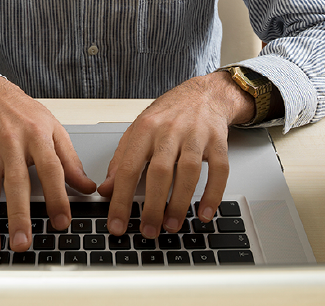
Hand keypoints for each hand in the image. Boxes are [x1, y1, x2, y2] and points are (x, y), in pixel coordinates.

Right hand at [0, 76, 95, 255]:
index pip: (50, 169)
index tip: (62, 221)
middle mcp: (10, 143)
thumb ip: (70, 161)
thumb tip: (87, 188)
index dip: (57, 196)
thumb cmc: (22, 113)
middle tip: (22, 243)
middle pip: (15, 183)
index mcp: (36, 135)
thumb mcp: (53, 129)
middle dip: (18, 216)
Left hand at [96, 71, 252, 238]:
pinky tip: (204, 213)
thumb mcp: (137, 132)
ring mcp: (195, 135)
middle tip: (148, 231)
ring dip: (180, 203)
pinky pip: (218, 170)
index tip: (117, 224)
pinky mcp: (218, 141)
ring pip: (188, 172)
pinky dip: (212, 194)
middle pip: (159, 171)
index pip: (129, 168)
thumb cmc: (167, 115)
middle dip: (153, 206)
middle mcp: (169, 131)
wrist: (202, 94)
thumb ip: (121, 161)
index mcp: (145, 129)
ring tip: (171, 226)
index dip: (121, 199)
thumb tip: (106, 190)